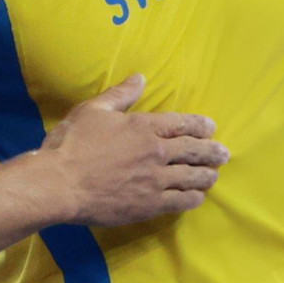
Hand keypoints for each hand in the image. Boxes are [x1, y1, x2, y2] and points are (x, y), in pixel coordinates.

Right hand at [40, 75, 227, 227]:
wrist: (60, 183)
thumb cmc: (72, 143)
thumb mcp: (94, 110)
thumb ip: (121, 94)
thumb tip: (140, 77)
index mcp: (144, 127)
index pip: (183, 124)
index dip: (200, 125)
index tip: (211, 128)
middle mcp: (156, 153)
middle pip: (194, 151)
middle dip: (212, 152)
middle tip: (224, 154)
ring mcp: (155, 181)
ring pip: (192, 178)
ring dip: (206, 176)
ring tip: (213, 176)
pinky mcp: (149, 205)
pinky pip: (180, 202)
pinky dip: (192, 198)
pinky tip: (197, 198)